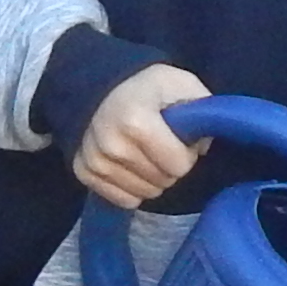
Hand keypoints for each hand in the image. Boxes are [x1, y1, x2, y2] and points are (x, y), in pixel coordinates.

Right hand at [73, 61, 210, 208]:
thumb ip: (203, 112)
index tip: (179, 137)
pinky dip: (133, 188)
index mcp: (135, 119)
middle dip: (170, 167)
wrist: (107, 87)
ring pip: (144, 194)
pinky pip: (123, 199)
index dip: (187, 154)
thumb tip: (201, 146)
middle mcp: (110, 143)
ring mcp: (94, 159)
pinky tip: (131, 165)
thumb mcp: (184, 85)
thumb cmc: (151, 88)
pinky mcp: (83, 171)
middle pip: (162, 182)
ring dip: (153, 179)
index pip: (179, 165)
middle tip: (162, 144)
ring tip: (146, 152)